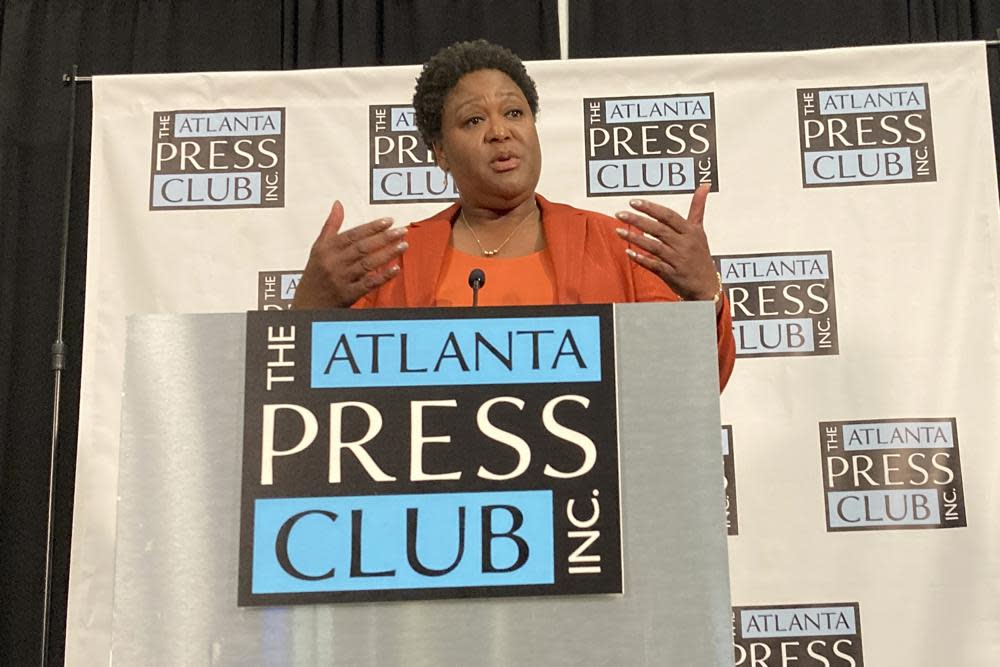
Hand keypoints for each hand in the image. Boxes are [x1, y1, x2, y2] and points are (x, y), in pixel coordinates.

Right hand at [292, 200, 407, 308]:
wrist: (306, 305)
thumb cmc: (314, 275)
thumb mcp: (318, 248)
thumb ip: (331, 226)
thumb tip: (338, 204)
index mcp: (326, 249)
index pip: (352, 235)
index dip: (372, 227)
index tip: (389, 221)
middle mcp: (334, 263)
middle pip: (362, 248)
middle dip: (384, 238)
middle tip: (401, 231)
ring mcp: (341, 279)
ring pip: (368, 264)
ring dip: (387, 254)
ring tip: (403, 245)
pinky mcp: (348, 295)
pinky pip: (369, 284)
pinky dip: (383, 276)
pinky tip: (396, 268)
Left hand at [614, 184, 720, 309]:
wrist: (707, 286)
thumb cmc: (701, 256)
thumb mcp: (700, 231)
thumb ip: (698, 208)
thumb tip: (704, 186)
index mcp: (691, 231)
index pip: (669, 216)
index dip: (651, 208)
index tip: (634, 202)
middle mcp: (684, 244)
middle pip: (659, 229)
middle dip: (638, 220)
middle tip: (620, 214)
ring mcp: (678, 260)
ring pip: (654, 246)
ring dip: (635, 238)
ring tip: (619, 231)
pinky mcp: (672, 274)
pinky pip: (654, 265)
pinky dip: (641, 259)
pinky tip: (628, 252)